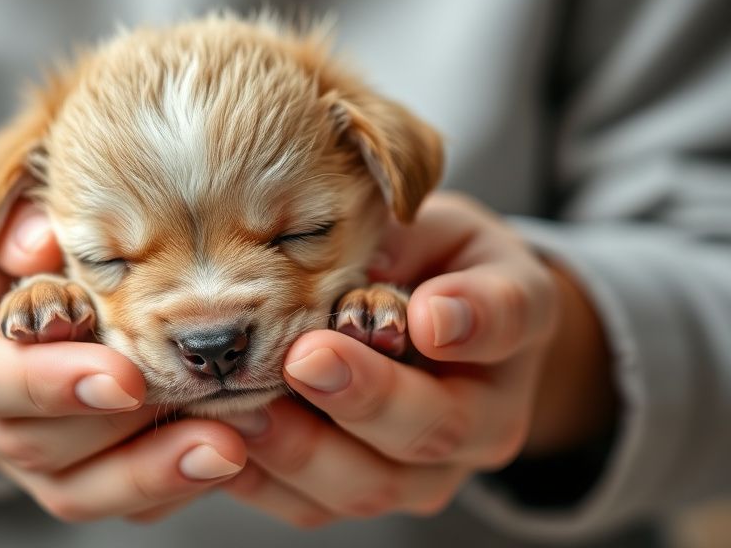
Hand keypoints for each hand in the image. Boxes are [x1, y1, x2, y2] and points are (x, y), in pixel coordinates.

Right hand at [0, 202, 244, 521]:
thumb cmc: (8, 226)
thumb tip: (41, 243)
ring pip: (70, 490)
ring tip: (226, 446)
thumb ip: (18, 210)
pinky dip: (164, 487)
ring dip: (151, 474)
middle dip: (116, 433)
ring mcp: (14, 449)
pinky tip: (220, 458)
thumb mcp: (1, 196)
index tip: (122, 379)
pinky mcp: (62, 470)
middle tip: (200, 408)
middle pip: (28, 444)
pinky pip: (108, 499)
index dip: (45, 384)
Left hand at [223, 192, 615, 525]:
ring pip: (374, 483)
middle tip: (307, 358)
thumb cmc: (426, 260)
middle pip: (437, 428)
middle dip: (367, 398)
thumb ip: (402, 240)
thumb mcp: (429, 227)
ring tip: (246, 410)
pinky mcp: (367, 490)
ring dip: (304, 452)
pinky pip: (315, 506)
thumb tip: (357, 266)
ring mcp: (431, 468)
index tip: (429, 318)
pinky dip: (261, 481)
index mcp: (514, 321)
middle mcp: (487, 413)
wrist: (431, 325)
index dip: (474, 323)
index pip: (510, 319)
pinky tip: (218, 444)